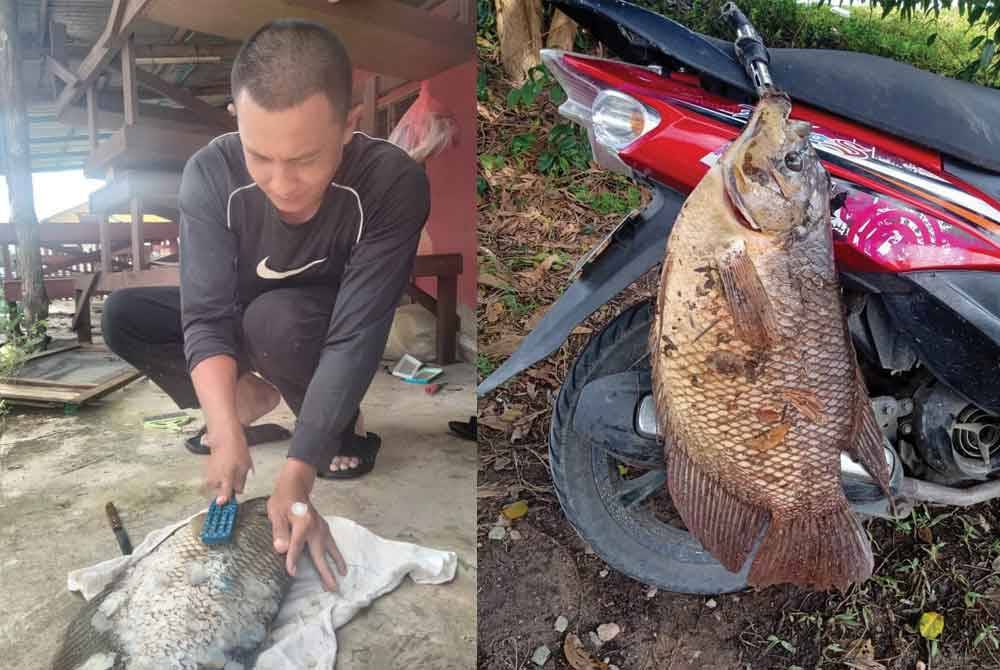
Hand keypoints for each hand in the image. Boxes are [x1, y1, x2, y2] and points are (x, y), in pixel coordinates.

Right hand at [204, 421, 252, 503]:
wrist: (224, 437)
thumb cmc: (236, 449)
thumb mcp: (245, 466)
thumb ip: (241, 481)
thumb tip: (238, 491)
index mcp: (226, 478)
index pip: (223, 495)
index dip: (224, 501)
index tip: (224, 505)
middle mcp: (215, 478)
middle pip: (220, 491)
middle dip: (228, 488)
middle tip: (236, 478)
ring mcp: (209, 474)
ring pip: (216, 485)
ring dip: (223, 482)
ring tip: (231, 469)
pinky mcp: (207, 470)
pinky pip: (213, 478)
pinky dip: (219, 476)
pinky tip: (226, 466)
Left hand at [268, 459, 347, 590]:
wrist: (295, 486)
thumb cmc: (283, 500)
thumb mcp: (276, 513)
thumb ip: (279, 531)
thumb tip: (281, 549)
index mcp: (303, 524)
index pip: (297, 547)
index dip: (293, 560)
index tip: (291, 573)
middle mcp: (316, 527)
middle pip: (321, 553)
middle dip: (327, 572)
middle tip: (334, 588)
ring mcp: (322, 527)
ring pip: (331, 548)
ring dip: (337, 562)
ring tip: (343, 574)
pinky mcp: (323, 526)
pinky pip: (331, 542)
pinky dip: (336, 553)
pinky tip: (336, 558)